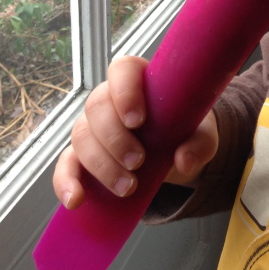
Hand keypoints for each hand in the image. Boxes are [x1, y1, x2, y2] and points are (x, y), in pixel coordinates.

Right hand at [52, 53, 218, 209]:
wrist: (174, 154)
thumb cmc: (185, 131)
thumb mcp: (202, 135)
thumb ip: (200, 144)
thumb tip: (183, 161)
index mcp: (139, 80)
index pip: (122, 70)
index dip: (125, 91)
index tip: (138, 120)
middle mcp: (110, 99)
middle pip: (97, 106)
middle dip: (115, 138)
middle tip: (138, 162)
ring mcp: (92, 127)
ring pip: (81, 136)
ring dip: (102, 164)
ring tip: (128, 186)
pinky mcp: (81, 155)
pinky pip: (65, 164)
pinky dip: (66, 182)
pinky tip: (75, 199)